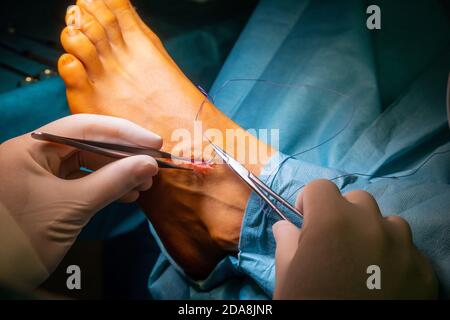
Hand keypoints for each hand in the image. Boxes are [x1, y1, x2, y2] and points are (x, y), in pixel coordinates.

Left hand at [0, 114, 160, 285]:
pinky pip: (84, 184)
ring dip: (119, 173)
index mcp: (31, 147)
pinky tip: (128, 195)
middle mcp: (37, 155)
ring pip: (89, 165)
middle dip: (124, 156)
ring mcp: (44, 176)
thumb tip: (149, 164)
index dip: (123, 132)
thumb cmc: (22, 238)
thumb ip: (113, 182)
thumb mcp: (72, 207)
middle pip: (89, 144)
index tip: (154, 143)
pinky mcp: (51, 195)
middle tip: (153, 164)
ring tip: (145, 183)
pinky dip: (108, 188)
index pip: (84, 127)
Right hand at [272, 179, 437, 298]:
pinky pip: (409, 250)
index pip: (320, 187)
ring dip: (374, 233)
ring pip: (388, 222)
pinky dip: (397, 258)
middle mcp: (371, 225)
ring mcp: (403, 247)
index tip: (306, 222)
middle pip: (357, 200)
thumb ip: (286, 244)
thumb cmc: (310, 307)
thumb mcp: (287, 279)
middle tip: (334, 244)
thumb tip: (286, 227)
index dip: (309, 203)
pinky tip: (385, 283)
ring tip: (365, 262)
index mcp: (331, 222)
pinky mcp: (425, 271)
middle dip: (343, 215)